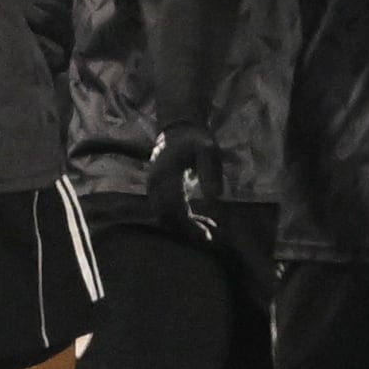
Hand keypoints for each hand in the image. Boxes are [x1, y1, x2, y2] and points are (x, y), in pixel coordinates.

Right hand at [146, 122, 220, 244]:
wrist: (178, 132)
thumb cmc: (196, 140)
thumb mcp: (208, 150)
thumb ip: (211, 172)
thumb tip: (215, 200)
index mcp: (166, 174)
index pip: (173, 206)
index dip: (188, 224)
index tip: (206, 234)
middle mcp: (155, 185)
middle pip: (166, 217)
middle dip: (186, 230)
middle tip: (208, 237)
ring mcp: (154, 190)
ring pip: (165, 218)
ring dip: (184, 228)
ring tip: (207, 231)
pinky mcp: (158, 193)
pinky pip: (166, 213)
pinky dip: (182, 221)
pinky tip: (201, 224)